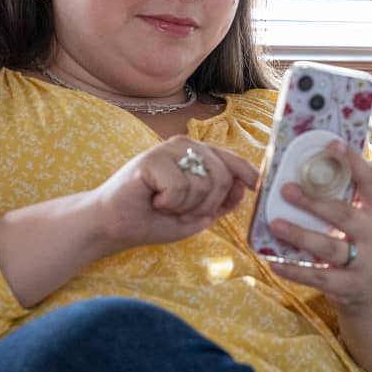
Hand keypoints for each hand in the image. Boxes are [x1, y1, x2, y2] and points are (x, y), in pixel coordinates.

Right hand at [91, 136, 257, 253]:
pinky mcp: (152, 158)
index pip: (232, 161)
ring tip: (164, 205)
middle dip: (207, 204)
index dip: (247, 174)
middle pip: (222, 176)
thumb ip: (221, 202)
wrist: (115, 225)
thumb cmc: (153, 218)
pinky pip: (180, 187)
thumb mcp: (196, 214)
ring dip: (185, 206)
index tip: (256, 186)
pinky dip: (169, 203)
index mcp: (198, 155)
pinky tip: (153, 200)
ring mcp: (168, 149)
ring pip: (203, 183)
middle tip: (181, 211)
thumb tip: (244, 188)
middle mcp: (186, 146)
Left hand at [265, 141, 371, 310]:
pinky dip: (295, 270)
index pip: (371, 181)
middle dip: (314, 202)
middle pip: (344, 215)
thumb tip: (351, 152)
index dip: (353, 162)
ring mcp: (363, 263)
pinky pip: (318, 277)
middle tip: (286, 189)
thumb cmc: (368, 240)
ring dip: (300, 234)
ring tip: (275, 223)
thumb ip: (361, 189)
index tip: (332, 144)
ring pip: (330, 247)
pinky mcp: (347, 286)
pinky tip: (274, 262)